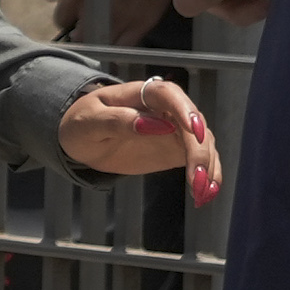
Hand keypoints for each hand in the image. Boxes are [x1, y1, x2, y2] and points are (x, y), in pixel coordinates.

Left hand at [55, 75, 221, 202]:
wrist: (83, 138)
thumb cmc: (83, 123)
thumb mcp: (90, 122)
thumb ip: (118, 121)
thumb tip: (155, 125)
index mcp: (141, 94)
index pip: (169, 95)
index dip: (185, 110)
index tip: (195, 132)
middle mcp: (166, 108)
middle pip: (192, 123)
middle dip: (199, 151)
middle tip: (195, 179)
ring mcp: (175, 129)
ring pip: (203, 143)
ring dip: (207, 167)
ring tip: (201, 194)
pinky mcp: (176, 149)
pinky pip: (198, 159)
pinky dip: (207, 176)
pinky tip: (206, 194)